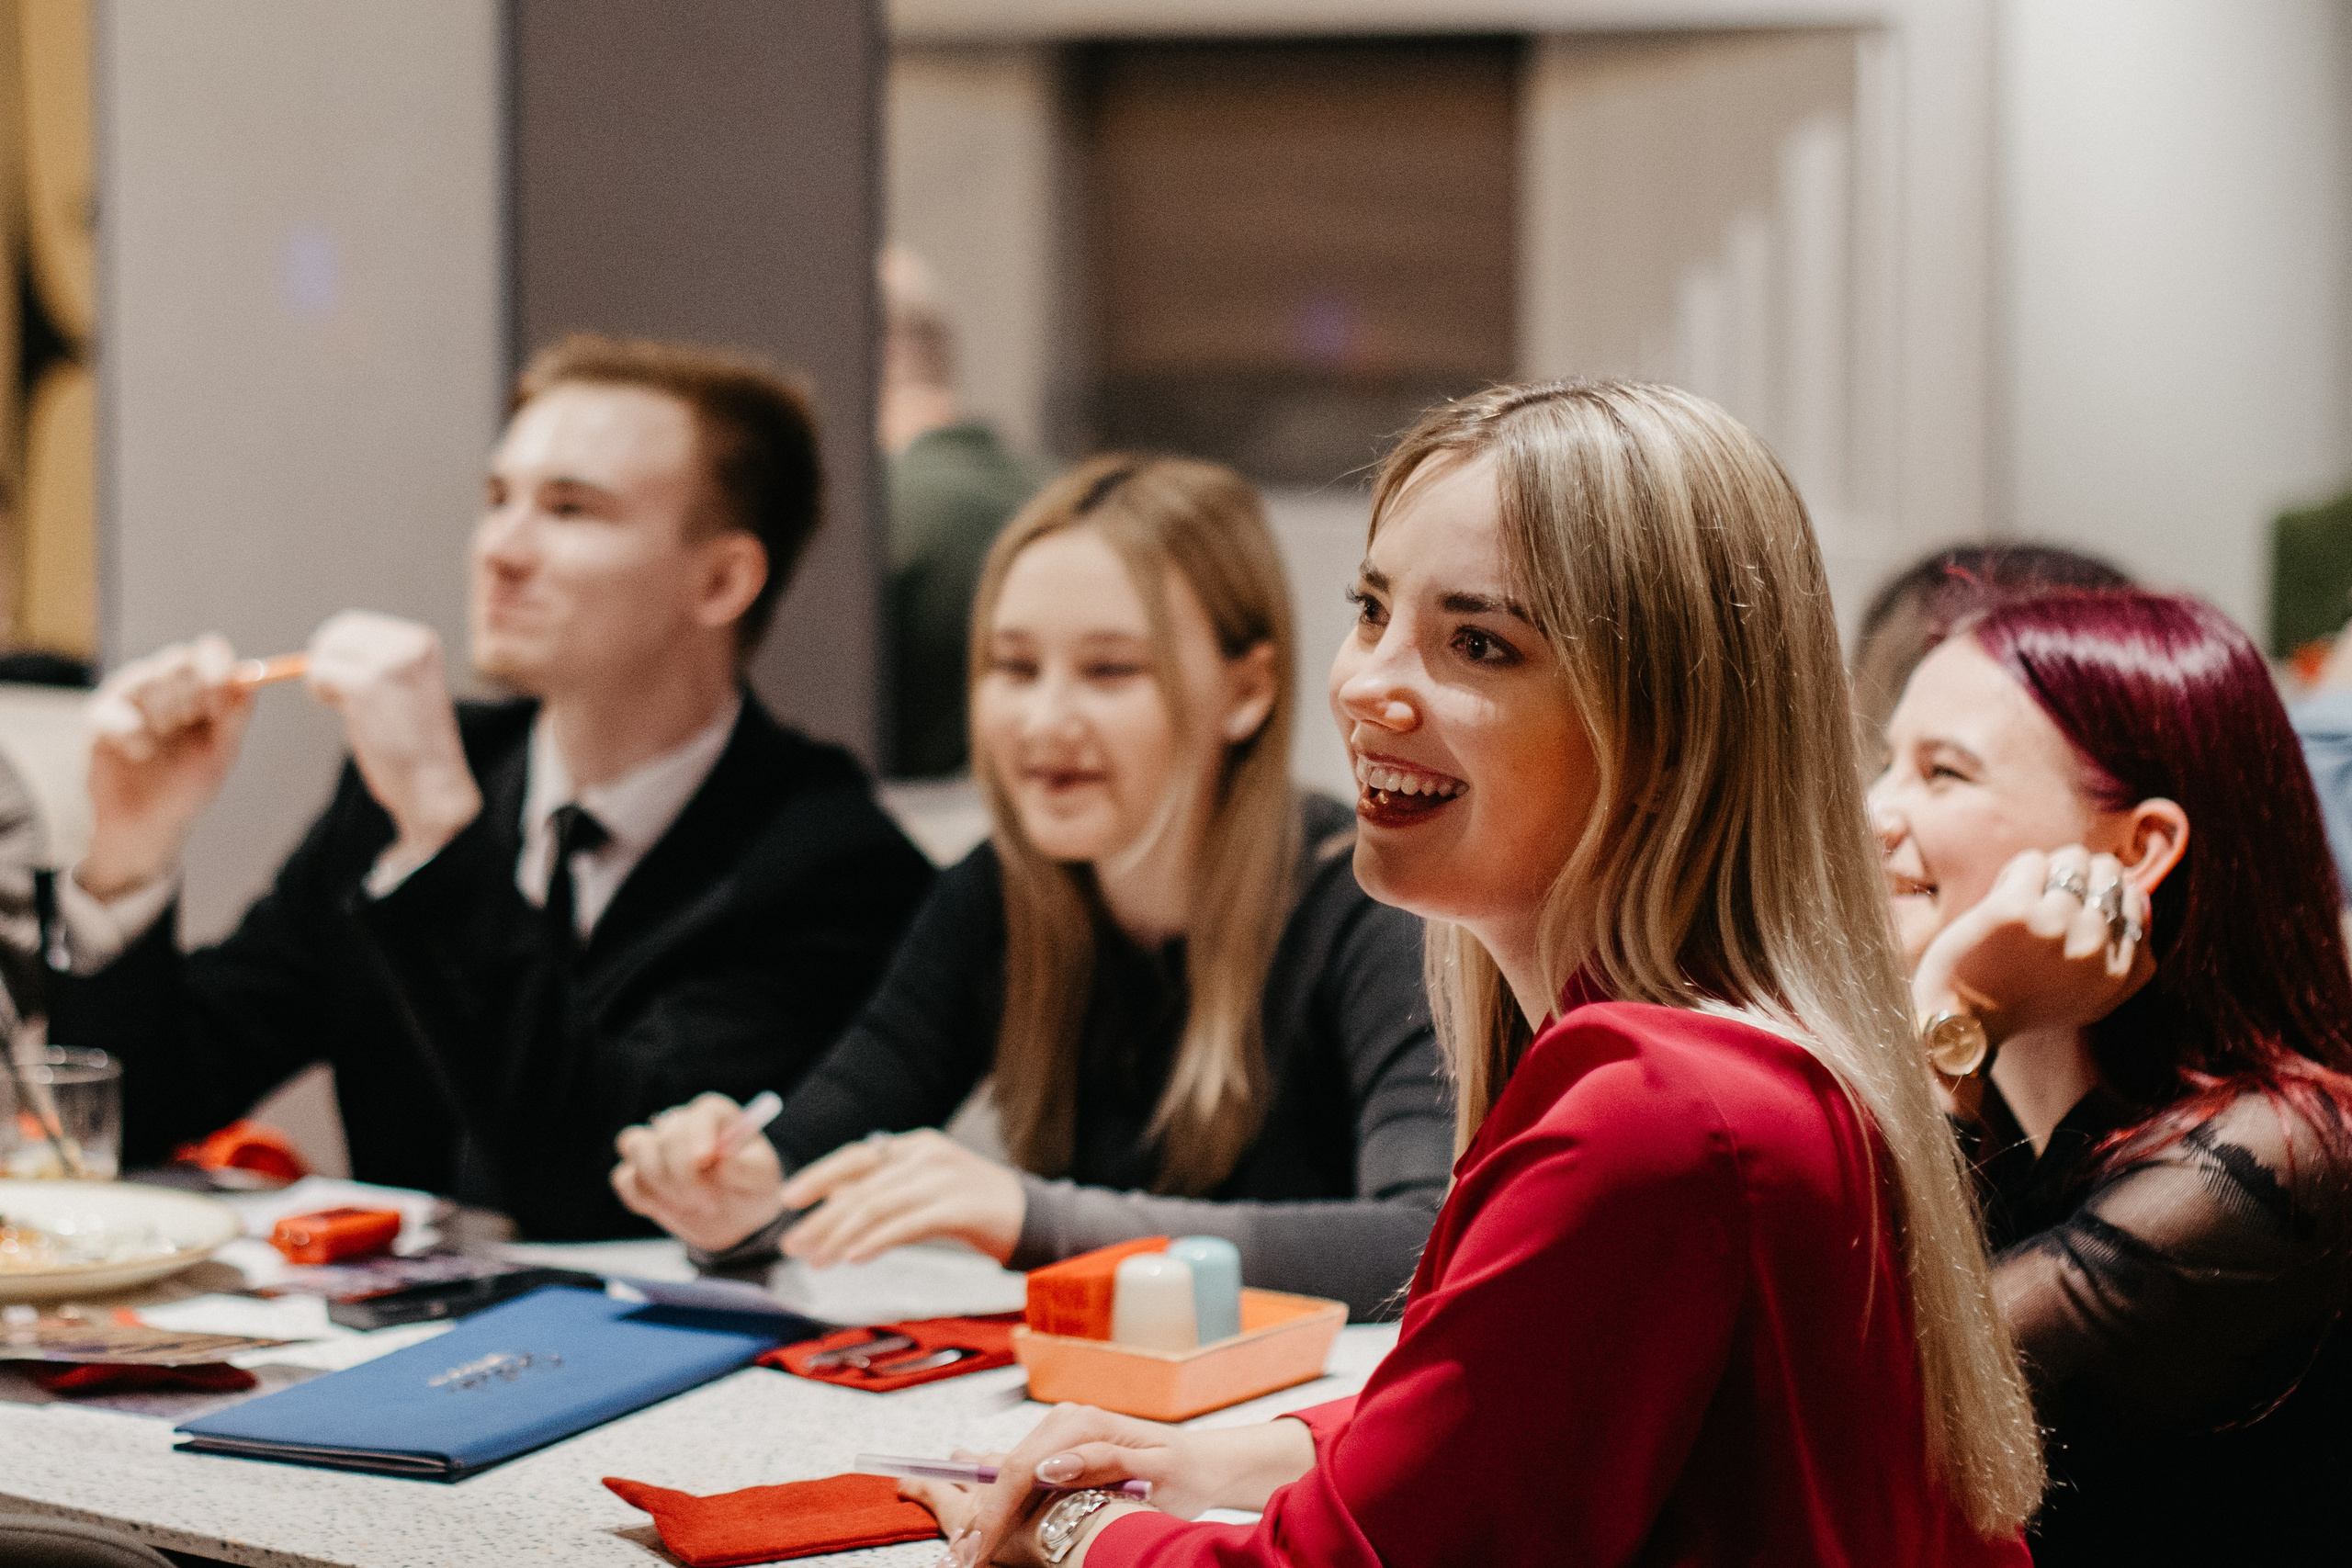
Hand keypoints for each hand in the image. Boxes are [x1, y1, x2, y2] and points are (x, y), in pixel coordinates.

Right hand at [81, 634, 255, 897]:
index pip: (209, 652)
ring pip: (147, 679)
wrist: (149, 824)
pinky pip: (119, 712)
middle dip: (191, 694)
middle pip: (179, 660)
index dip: (216, 667)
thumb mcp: (220, 754)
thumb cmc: (187, 786)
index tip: (220, 698)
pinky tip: (140, 755)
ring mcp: (129, 699)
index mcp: (199, 690)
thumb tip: (250, 684)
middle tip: (188, 724)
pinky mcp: (99, 717)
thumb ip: (234, 718)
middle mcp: (164, 686)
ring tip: (162, 744)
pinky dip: (135, 736)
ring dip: (163, 715)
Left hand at [305, 612, 481, 868]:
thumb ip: (374, 664)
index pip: (356, 625)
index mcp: (422, 642)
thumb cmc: (416, 746)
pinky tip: (345, 713)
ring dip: (324, 678)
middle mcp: (409, 644)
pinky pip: (318, 673)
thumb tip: (322, 648)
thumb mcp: (405, 688)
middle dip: (327, 660)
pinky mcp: (367, 685)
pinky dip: (321, 692)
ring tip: (349, 707)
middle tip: (337, 694)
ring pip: (325, 652)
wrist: (434, 787)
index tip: (345, 681)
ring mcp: (389, 663)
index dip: (338, 651)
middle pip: (338, 632)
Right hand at [611, 1092, 787, 1252]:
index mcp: (717, 1116)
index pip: (701, 1116)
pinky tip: (670, 1209)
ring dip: (658, 1181)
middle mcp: (682, 1123)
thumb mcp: (761, 1180)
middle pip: (665, 1135)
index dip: (699, 1135)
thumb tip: (721, 1159)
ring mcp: (657, 1147)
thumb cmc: (752, 1188)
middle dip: (682, 1173)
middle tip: (707, 1202)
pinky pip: (624, 1177)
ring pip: (635, 1146)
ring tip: (689, 1205)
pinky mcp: (639, 1173)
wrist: (736, 1217)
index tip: (705, 1159)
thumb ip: (744, 1168)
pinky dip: (642, 1197)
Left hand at [777, 1129, 1025, 1266]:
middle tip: (794, 1244)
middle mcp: (927, 1154)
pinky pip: (908, 1223)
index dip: (819, 1176)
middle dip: (822, 1217)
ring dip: (841, 1234)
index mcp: (915, 1146)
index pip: (856, 1156)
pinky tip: (855, 1256)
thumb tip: (831, 1202)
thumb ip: (882, 1192)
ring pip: (879, 1205)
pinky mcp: (961, 1206)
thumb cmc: (973, 1209)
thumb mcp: (922, 1192)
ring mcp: (945, 1177)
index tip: (787, 1199)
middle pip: (862, 1185)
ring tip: (818, 1259)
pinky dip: (877, 1240)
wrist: (1034, 1218)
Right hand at [912, 1404, 1316, 1566]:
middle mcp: (1069, 1420)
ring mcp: (1065, 1431)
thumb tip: (1051, 1464)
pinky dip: (1005, 1504)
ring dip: (989, 1512)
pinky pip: (1024, 1474)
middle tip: (964, 1558)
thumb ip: (1102, 1462)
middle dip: (984, 1516)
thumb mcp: (1154, 1469)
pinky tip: (991, 1528)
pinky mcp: (1066, 1447)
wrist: (1204, 1465)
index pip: (1022, 1468)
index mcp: (1085, 1423)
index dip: (996, 1512)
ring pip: (1010, 1472)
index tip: (981, 1549)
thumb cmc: (1186, 1472)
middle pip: (1008, 1469)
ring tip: (970, 1550)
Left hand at [1913, 845, 2154, 1047]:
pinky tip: (2002, 896)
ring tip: (2026, 897)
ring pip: (2072, 861)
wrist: (1960, 1016)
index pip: (2136, 903)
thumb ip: (2122, 956)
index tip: (2076, 906)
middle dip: (2080, 874)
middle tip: (2049, 896)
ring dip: (2047, 870)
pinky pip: (2033, 861)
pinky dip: (2016, 872)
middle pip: (2108, 874)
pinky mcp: (2017, 910)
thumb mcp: (2090, 997)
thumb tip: (2139, 897)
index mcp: (2118, 974)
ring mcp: (2057, 926)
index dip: (2104, 894)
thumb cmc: (2019, 1002)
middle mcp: (2093, 949)